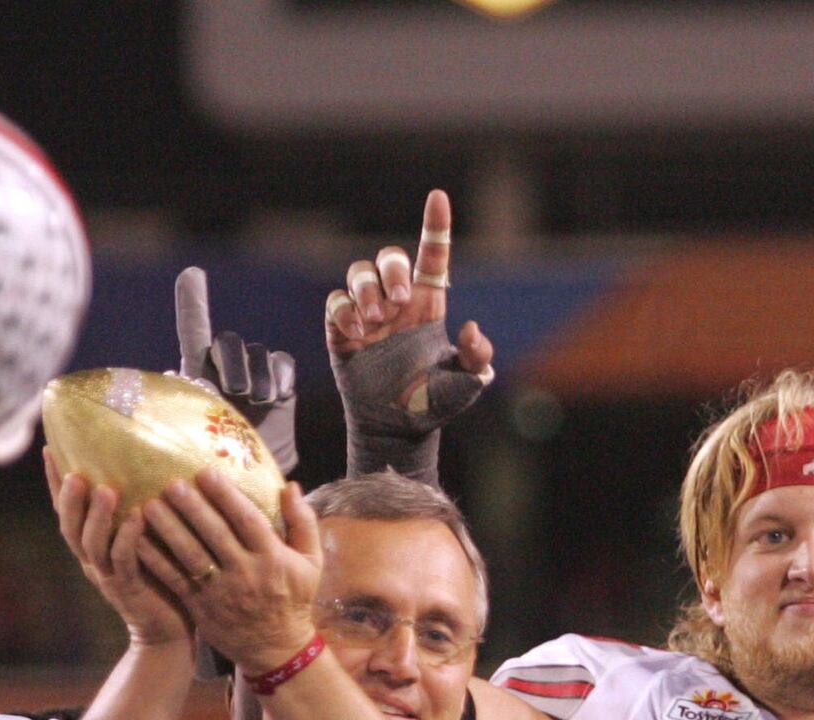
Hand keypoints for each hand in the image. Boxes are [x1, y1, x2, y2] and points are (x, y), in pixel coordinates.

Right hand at [44, 448, 191, 648]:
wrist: (169, 632)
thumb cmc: (162, 578)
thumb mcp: (144, 541)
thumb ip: (137, 510)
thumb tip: (148, 465)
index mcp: (91, 547)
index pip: (66, 511)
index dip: (54, 482)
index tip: (50, 448)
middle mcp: (92, 562)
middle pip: (69, 527)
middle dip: (68, 498)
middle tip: (73, 471)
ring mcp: (108, 578)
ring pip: (92, 544)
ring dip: (97, 516)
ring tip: (104, 488)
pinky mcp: (130, 591)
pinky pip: (124, 562)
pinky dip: (128, 538)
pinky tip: (137, 516)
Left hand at [138, 470, 320, 673]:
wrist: (276, 649)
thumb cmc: (294, 598)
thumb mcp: (312, 561)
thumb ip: (303, 522)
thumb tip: (290, 486)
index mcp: (272, 557)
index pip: (247, 520)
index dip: (226, 496)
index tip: (206, 472)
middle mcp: (245, 572)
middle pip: (214, 534)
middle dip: (191, 508)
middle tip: (171, 483)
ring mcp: (220, 592)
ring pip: (190, 555)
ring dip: (168, 530)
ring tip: (149, 505)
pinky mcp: (201, 607)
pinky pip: (175, 579)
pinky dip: (157, 560)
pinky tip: (139, 540)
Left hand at [175, 267, 298, 474]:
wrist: (255, 492)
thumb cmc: (214, 470)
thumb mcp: (187, 437)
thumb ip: (183, 402)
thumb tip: (175, 373)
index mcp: (199, 376)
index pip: (194, 330)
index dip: (194, 300)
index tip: (192, 273)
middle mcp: (228, 371)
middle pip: (231, 343)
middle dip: (232, 363)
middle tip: (235, 393)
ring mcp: (257, 378)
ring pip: (256, 354)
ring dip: (254, 378)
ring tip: (254, 404)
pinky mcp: (282, 387)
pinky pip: (280, 364)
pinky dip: (276, 378)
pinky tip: (273, 399)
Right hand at [324, 190, 493, 483]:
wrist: (397, 429)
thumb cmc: (434, 404)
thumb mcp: (467, 383)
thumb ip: (478, 357)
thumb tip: (471, 328)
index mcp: (429, 305)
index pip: (433, 256)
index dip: (436, 225)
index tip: (438, 198)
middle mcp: (397, 304)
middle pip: (389, 258)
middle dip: (391, 270)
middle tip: (398, 302)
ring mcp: (368, 316)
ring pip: (358, 274)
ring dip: (365, 290)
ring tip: (375, 321)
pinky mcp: (342, 333)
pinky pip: (335, 304)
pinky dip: (343, 311)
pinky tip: (358, 334)